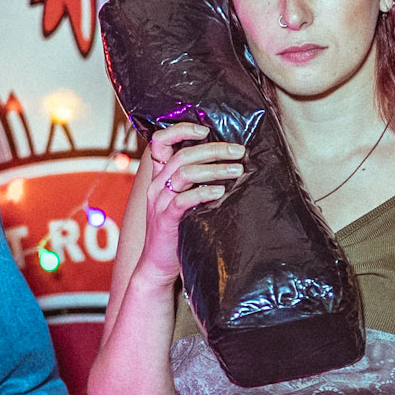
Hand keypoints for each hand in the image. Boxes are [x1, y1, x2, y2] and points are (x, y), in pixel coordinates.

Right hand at [139, 123, 246, 283]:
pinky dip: (203, 192)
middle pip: (182, 155)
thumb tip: (225, 164)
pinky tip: (220, 191)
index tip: (205, 129)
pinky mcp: (166, 220)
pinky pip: (183, 200)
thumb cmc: (176, 232)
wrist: (157, 265)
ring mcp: (159, 202)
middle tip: (238, 151)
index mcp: (159, 178)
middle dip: (213, 149)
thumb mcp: (179, 202)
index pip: (160, 142)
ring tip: (236, 169)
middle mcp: (156, 186)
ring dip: (214, 168)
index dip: (180, 130)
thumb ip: (192, 184)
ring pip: (184, 173)